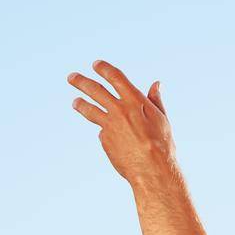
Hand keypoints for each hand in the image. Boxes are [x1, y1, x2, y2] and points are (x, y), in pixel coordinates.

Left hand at [68, 60, 176, 187]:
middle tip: (71, 77)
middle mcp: (119, 109)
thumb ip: (155, 100)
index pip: (115, 77)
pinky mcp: (104, 140)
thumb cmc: (162, 144)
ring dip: (81, 104)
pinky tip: (112, 140)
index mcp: (135, 100)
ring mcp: (109, 125)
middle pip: (95, 90)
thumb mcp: (161, 118)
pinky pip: (103, 133)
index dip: (104, 69)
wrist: (152, 169)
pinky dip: (106, 133)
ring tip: (75, 102)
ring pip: (90, 109)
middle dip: (81, 82)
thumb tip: (156, 84)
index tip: (96, 65)